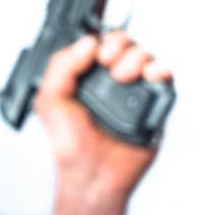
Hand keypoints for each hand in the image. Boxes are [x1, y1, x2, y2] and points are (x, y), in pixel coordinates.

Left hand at [34, 31, 172, 211]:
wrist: (93, 174)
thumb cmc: (69, 142)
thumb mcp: (50, 100)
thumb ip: (61, 67)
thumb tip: (87, 42)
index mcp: (82, 74)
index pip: (96, 42)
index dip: (98, 40)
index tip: (95, 52)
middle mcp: (109, 78)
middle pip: (123, 43)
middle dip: (117, 45)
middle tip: (108, 62)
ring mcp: (132, 89)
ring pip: (144, 54)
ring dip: (136, 57)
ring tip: (124, 76)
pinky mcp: (154, 103)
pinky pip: (165, 76)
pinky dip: (161, 68)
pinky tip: (151, 75)